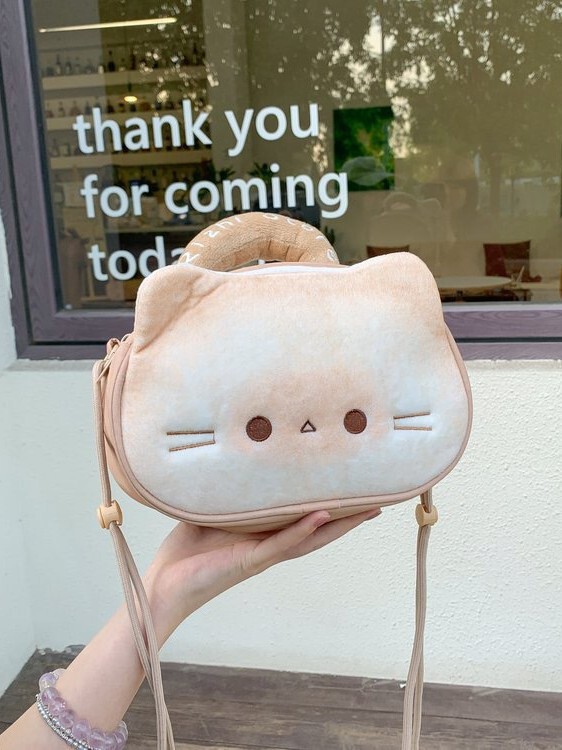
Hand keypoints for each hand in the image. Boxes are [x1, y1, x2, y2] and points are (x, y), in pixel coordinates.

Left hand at [144, 508, 381, 643]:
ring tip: (365, 509)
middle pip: (319, 529)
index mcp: (264, 532)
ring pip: (310, 538)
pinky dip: (302, 531)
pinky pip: (281, 545)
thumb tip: (234, 455)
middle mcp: (270, 544)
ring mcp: (263, 553)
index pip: (305, 516)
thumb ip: (228, 489)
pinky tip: (321, 516)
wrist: (165, 582)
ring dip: (338, 524)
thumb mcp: (212, 508)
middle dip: (349, 516)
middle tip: (378, 500)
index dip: (332, 504)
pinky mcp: (249, 561)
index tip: (355, 487)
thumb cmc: (188, 546)